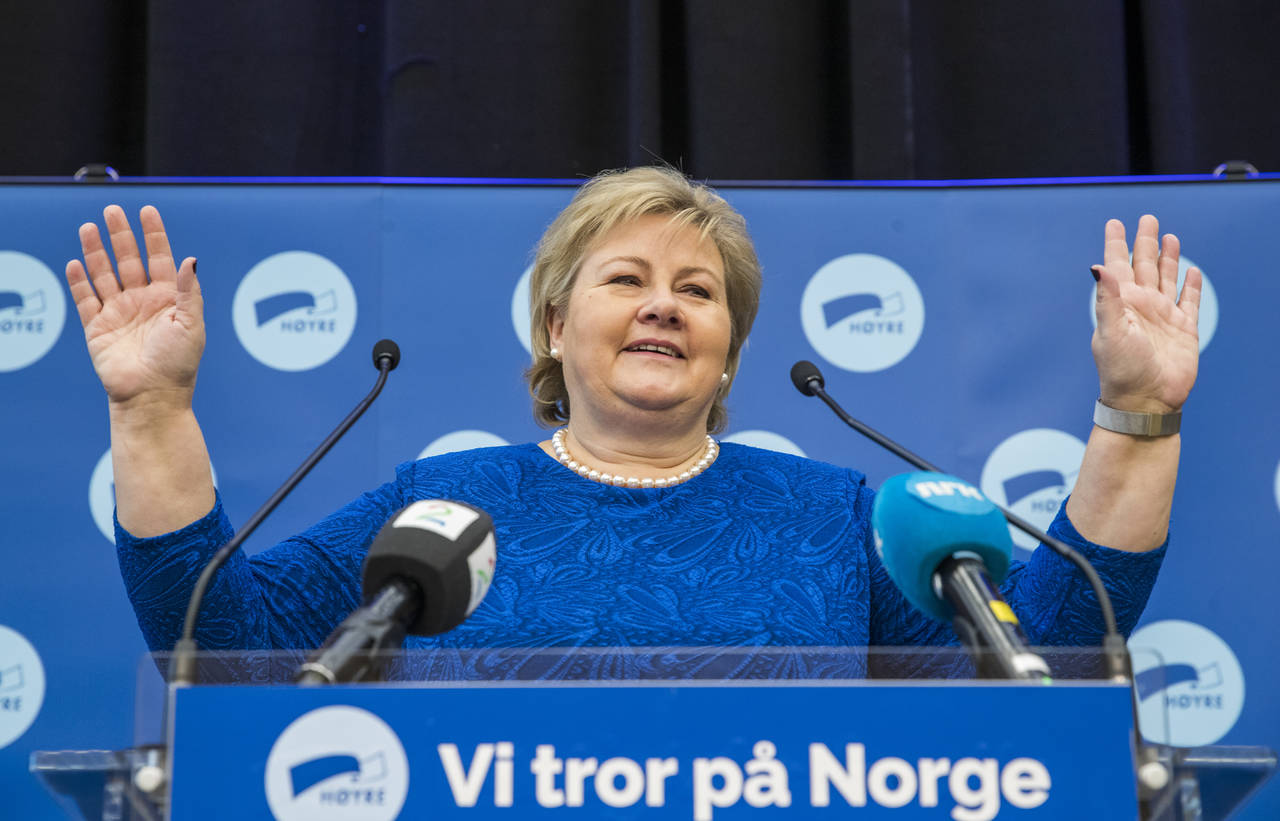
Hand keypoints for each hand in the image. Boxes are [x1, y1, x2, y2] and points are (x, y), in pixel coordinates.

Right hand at [65, 205, 202, 408]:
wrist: (152, 396)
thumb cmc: (178, 364)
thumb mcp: (191, 324)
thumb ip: (188, 291)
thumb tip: (191, 259)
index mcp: (168, 299)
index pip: (160, 259)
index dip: (154, 235)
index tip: (147, 210)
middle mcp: (142, 302)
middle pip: (128, 260)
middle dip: (120, 235)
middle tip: (111, 210)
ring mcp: (118, 313)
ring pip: (104, 275)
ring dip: (95, 252)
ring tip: (88, 228)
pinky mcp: (97, 328)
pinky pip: (86, 300)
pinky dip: (79, 282)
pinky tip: (74, 263)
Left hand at [1091, 214, 1201, 413]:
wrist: (1145, 401)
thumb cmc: (1121, 370)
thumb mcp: (1110, 331)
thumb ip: (1106, 298)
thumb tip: (1098, 266)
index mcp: (1120, 304)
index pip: (1117, 266)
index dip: (1116, 244)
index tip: (1114, 223)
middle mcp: (1140, 307)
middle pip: (1144, 265)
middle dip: (1145, 242)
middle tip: (1147, 218)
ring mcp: (1162, 317)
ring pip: (1166, 279)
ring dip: (1168, 258)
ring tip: (1169, 236)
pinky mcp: (1183, 330)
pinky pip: (1187, 302)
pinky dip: (1189, 286)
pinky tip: (1191, 272)